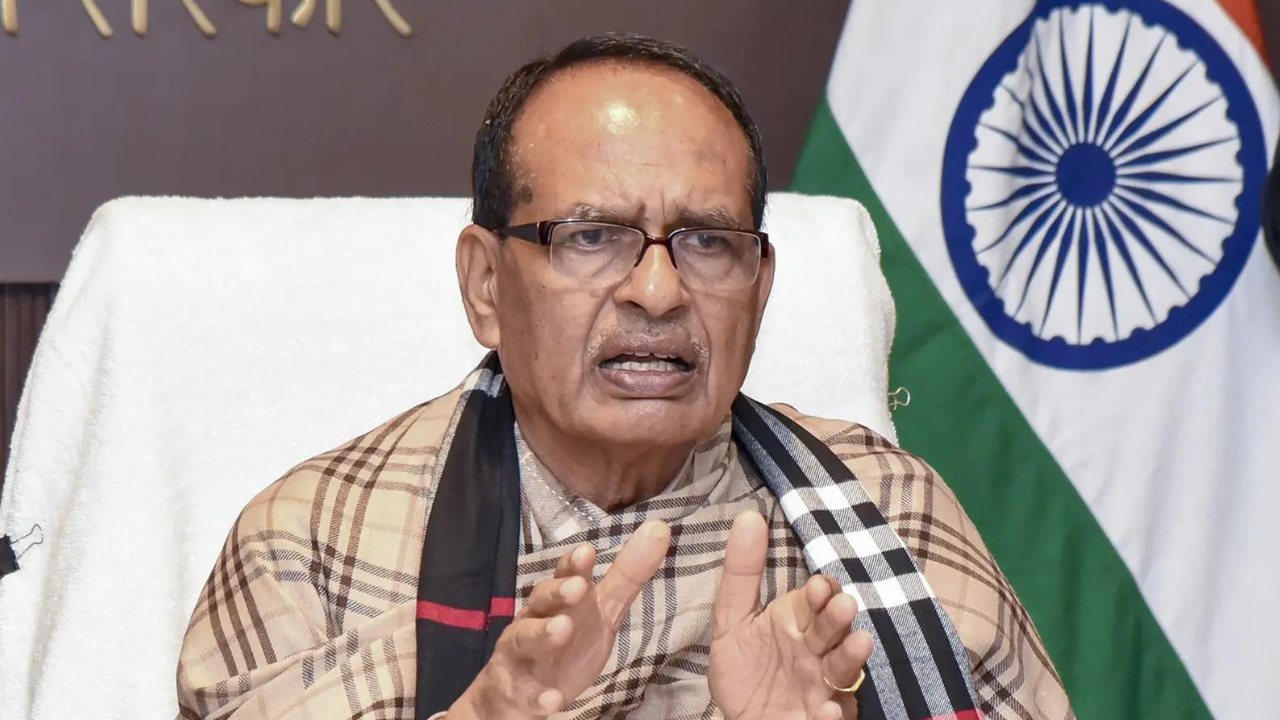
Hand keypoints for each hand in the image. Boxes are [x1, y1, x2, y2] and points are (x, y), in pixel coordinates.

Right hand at [446, 519, 671, 719]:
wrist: (518, 692)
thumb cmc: (566, 642)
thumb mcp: (601, 610)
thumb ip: (628, 575)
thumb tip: (659, 528)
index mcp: (556, 599)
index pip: (563, 575)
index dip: (573, 565)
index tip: (587, 551)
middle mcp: (533, 619)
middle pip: (541, 601)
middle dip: (557, 592)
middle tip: (578, 588)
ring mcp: (520, 655)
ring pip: (525, 638)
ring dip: (542, 633)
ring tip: (561, 629)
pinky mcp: (515, 690)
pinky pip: (524, 693)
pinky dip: (538, 695)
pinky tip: (554, 700)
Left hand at [709, 511, 874, 719]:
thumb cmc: (745, 671)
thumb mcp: (733, 623)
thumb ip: (741, 576)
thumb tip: (748, 516)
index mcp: (797, 624)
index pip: (815, 602)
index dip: (819, 594)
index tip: (819, 586)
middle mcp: (816, 652)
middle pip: (833, 631)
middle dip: (838, 619)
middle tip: (843, 606)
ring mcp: (823, 687)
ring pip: (843, 670)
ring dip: (850, 657)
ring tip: (858, 643)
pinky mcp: (821, 719)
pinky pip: (832, 716)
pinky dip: (831, 714)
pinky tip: (825, 708)